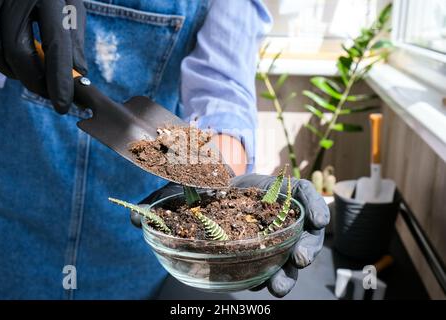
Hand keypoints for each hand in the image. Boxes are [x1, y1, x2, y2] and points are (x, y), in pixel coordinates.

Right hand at [0, 0, 86, 112]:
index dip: (59, 80)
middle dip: (35, 81)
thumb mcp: (71, 5)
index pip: (55, 45)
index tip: (63, 105)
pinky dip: (2, 62)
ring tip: (35, 74)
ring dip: (16, 73)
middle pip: (19, 52)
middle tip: (50, 94)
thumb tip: (78, 73)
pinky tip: (17, 62)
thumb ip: (74, 38)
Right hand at [136, 174, 329, 297]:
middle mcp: (270, 231)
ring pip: (304, 238)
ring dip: (306, 251)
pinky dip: (316, 208)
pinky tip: (317, 219)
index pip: (263, 265)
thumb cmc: (204, 188)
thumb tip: (134, 222)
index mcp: (247, 239)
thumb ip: (162, 210)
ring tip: (299, 259)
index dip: (267, 280)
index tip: (265, 288)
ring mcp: (284, 212)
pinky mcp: (292, 190)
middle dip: (285, 277)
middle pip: (286, 259)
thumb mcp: (181, 199)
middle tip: (279, 286)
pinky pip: (308, 199)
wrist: (222, 160)